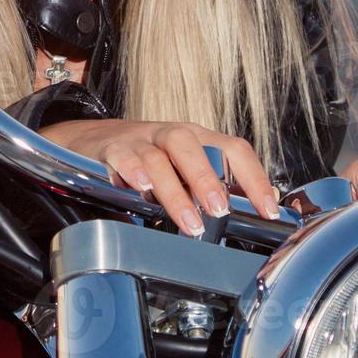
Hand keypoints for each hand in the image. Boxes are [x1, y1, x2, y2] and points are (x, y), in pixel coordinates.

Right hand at [39, 119, 280, 235]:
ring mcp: (139, 140)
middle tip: (220, 211)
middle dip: (208, 179)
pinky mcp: (111, 149)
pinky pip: (123, 156)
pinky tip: (141, 188)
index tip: (269, 211)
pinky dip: (133, 171)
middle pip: (192, 145)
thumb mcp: (182, 169)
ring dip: (175, 190)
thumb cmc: (145, 160)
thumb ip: (215, 186)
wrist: (89, 141)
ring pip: (159, 157)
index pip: (232, 149)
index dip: (253, 178)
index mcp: (196, 139)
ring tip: (189, 222)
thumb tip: (261, 208)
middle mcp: (170, 135)